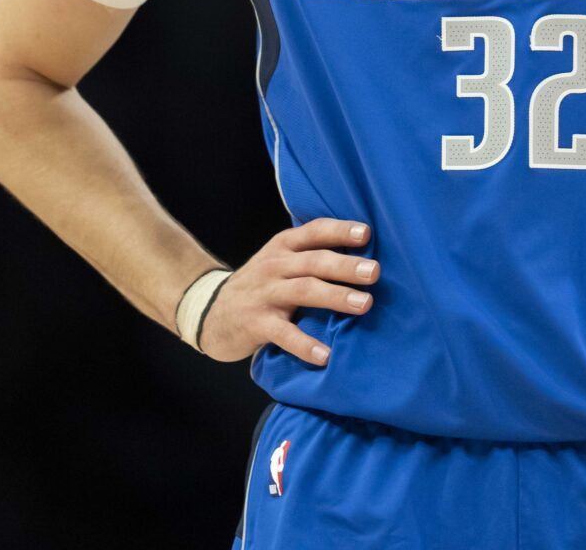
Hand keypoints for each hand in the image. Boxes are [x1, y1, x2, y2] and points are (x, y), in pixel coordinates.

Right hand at [197, 218, 378, 365]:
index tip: (366, 233)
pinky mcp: (256, 323)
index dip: (339, 231)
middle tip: (374, 272)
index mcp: (283, 246)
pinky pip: (283, 334)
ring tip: (364, 305)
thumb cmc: (261, 284)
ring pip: (303, 291)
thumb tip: (363, 255)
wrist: (210, 311)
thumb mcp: (279, 261)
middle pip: (314, 262)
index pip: (314, 231)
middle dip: (345, 266)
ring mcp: (264, 294)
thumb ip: (311, 254)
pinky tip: (325, 355)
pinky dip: (305, 345)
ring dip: (335, 297)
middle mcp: (274, 265)